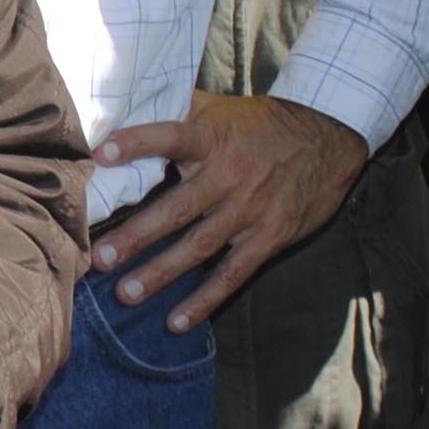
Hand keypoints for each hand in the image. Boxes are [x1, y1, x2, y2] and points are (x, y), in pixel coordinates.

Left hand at [90, 93, 365, 329]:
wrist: (328, 139)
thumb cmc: (261, 126)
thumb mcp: (223, 110)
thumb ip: (179, 112)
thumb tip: (124, 108)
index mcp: (213, 138)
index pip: (171, 136)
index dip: (137, 142)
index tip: (101, 154)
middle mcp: (230, 175)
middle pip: (178, 208)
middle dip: (137, 235)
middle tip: (100, 258)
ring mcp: (251, 210)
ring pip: (200, 246)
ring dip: (161, 272)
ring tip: (125, 293)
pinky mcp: (269, 238)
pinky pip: (232, 274)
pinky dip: (204, 300)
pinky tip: (176, 321)